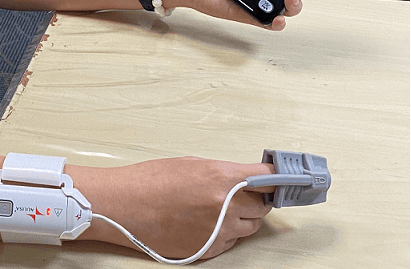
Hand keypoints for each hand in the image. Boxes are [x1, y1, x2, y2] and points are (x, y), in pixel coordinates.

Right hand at [77, 157, 275, 259]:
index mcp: (221, 178)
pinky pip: (231, 241)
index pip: (268, 179)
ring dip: (243, 216)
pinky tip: (205, 221)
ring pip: (249, 226)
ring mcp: (219, 231)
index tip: (290, 178)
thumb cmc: (150, 180)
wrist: (124, 206)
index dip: (280, 178)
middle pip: (263, 205)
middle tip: (246, 192)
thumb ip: (223, 173)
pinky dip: (225, 231)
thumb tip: (245, 180)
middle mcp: (226, 206)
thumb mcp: (190, 164)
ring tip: (217, 207)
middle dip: (258, 198)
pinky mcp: (210, 250)